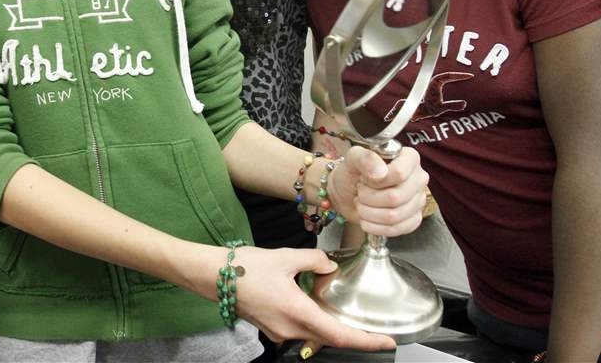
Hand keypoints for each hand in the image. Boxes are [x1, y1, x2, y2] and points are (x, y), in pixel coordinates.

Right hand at [230, 245, 395, 352]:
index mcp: (297, 313)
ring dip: (329, 325)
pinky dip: (313, 320)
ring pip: (313, 333)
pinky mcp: (271, 327)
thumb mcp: (285, 257)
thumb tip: (328, 266)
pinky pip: (299, 329)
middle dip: (351, 333)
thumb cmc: (245, 268)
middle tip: (371, 327)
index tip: (387, 343)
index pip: (339, 335)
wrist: (213, 277)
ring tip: (342, 311)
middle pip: (328, 337)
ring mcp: (279, 331)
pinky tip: (312, 303)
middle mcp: (289, 329)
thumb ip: (313, 261)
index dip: (367, 341)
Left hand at [329, 146, 427, 236]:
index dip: (377, 181)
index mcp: (409, 158)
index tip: (365, 178)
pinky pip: (396, 229)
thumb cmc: (353, 173)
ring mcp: (418, 200)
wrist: (347, 193)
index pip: (399, 173)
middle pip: (395, 197)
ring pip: (393, 216)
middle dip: (368, 198)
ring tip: (362, 203)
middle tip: (360, 192)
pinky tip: (367, 217)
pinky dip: (374, 226)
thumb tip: (381, 173)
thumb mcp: (353, 158)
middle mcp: (419, 178)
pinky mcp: (414, 219)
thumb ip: (365, 158)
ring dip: (368, 212)